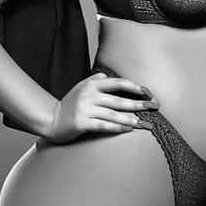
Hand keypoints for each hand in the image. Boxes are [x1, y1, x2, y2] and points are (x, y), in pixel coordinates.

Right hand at [43, 72, 158, 143]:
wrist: (51, 119)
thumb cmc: (69, 104)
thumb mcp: (80, 87)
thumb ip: (95, 81)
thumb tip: (108, 77)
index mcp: (91, 85)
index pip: (117, 83)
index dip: (134, 87)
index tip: (147, 92)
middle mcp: (89, 95)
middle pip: (119, 100)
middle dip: (139, 104)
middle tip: (154, 106)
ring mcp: (85, 109)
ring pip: (113, 114)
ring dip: (131, 118)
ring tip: (144, 122)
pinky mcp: (82, 123)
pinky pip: (104, 125)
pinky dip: (117, 127)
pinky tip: (128, 129)